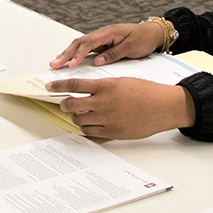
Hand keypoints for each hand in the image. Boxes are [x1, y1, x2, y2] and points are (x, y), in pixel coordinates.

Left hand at [45, 77, 195, 138]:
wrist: (163, 106)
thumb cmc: (145, 91)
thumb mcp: (121, 81)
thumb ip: (101, 87)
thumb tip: (85, 91)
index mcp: (106, 86)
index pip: (75, 85)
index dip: (59, 86)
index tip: (49, 87)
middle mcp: (104, 102)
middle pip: (72, 105)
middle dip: (65, 104)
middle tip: (65, 103)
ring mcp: (108, 118)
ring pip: (80, 120)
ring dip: (76, 116)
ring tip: (80, 113)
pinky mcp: (113, 132)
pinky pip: (91, 131)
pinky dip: (86, 127)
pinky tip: (89, 123)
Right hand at [49, 22, 164, 68]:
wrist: (153, 33)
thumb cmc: (144, 38)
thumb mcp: (131, 47)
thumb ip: (114, 54)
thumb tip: (97, 61)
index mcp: (108, 33)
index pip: (88, 43)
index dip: (78, 54)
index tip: (70, 65)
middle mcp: (102, 34)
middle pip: (79, 43)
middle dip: (66, 53)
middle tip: (54, 64)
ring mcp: (102, 39)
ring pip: (80, 45)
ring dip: (68, 54)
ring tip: (56, 62)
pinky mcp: (103, 44)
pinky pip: (87, 49)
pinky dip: (76, 54)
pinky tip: (70, 61)